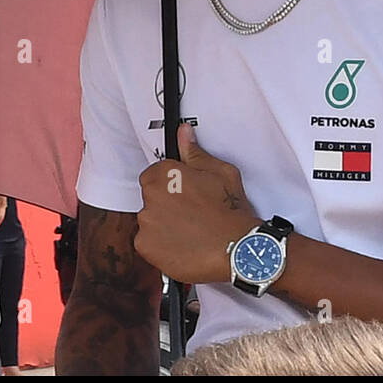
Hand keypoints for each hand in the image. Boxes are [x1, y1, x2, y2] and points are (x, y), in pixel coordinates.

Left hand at [135, 124, 259, 284]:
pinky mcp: (145, 246)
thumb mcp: (220, 173)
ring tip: (190, 231)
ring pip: (150, 220)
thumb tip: (184, 134)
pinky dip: (161, 246)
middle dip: (167, 204)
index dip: (171, 185)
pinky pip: (148, 243)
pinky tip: (183, 245)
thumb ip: (195, 153)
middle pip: (151, 197)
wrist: (236, 249)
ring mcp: (147, 222)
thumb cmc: (230, 212)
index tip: (184, 194)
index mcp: (165, 174)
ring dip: (163, 224)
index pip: (154, 174)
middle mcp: (152, 196)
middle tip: (191, 213)